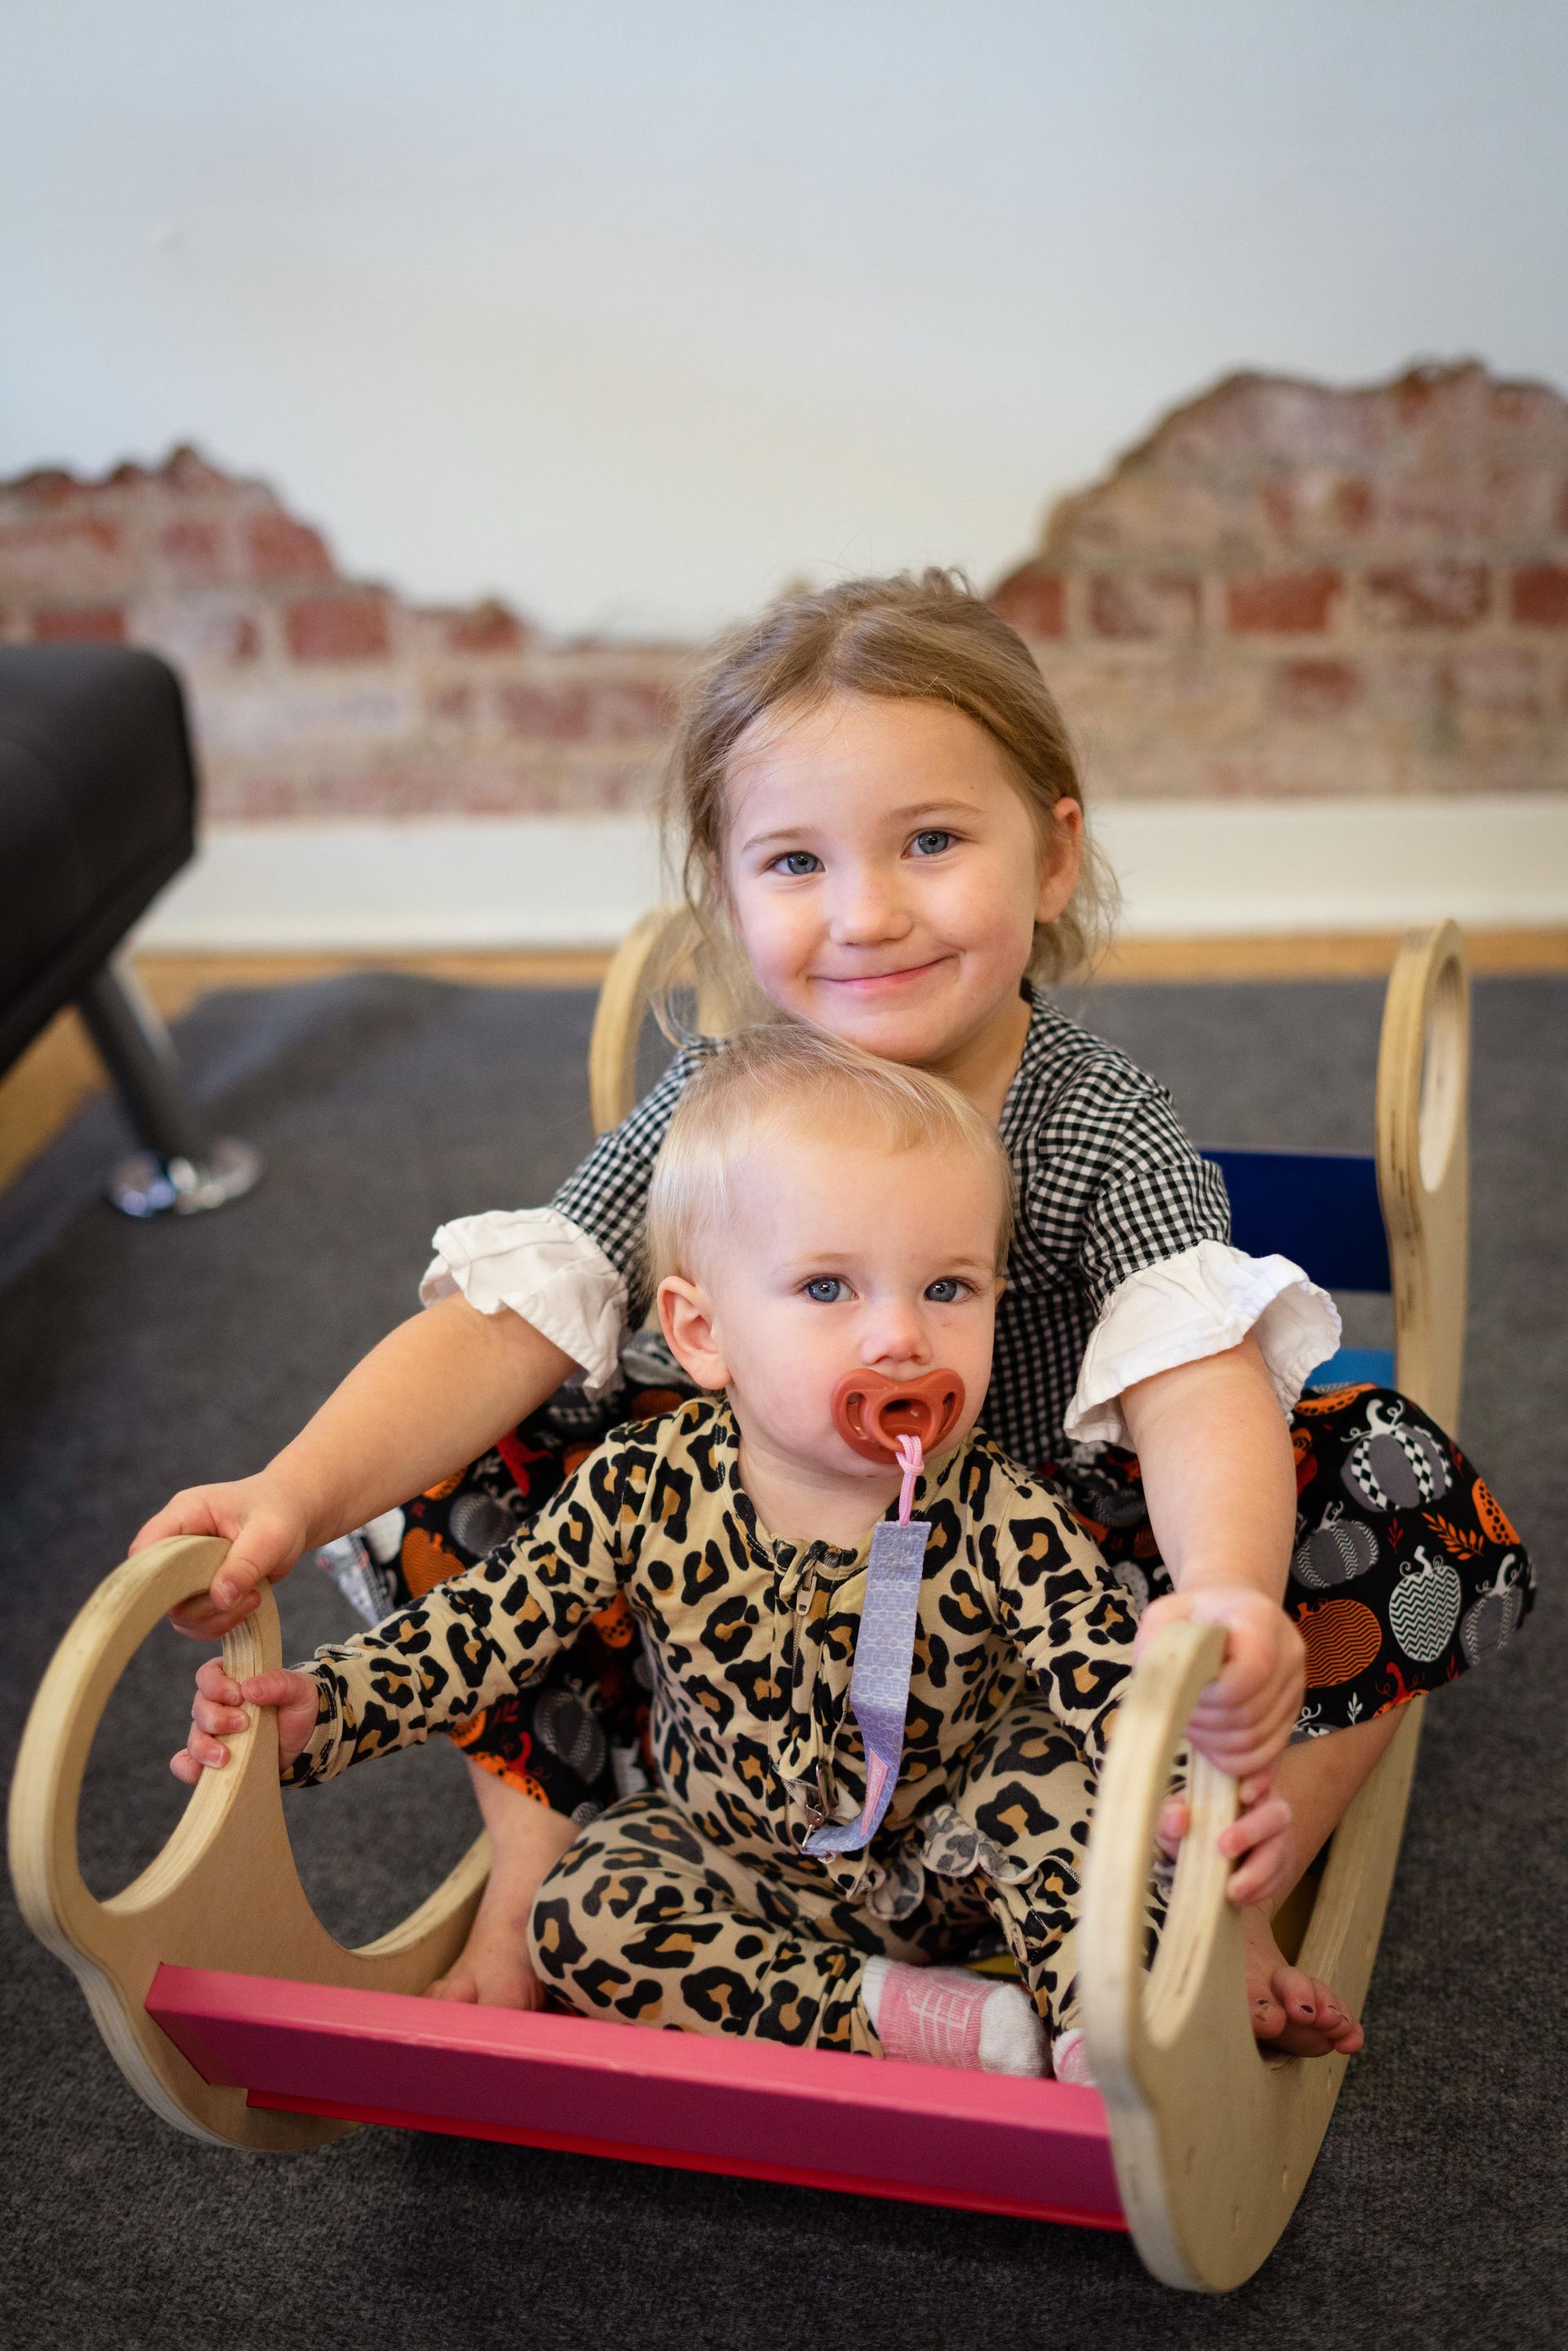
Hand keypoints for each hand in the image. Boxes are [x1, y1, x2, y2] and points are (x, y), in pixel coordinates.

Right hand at [131, 1475, 312, 1638]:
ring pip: (179, 1611)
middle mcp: (179, 1543)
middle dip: (199, 1606)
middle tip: (240, 1596)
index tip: (187, 1597)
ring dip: (214, 1618)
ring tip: (252, 1598)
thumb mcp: (270, 1534)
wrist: (294, 1513)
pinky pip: (196, 1619)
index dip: (154, 1577)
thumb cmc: (280, 1512)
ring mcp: (187, 1569)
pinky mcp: (200, 1588)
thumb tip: (219, 1599)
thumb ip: (244, 1563)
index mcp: (185, 1514)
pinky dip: (219, 1623)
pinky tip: (248, 1605)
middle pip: (160, 1589)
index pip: (146, 1549)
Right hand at [170, 1658, 320, 1784]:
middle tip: (242, 1725)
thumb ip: (278, 1683)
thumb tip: (249, 1689)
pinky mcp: (212, 1759)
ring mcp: (212, 1734)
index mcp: (232, 1680)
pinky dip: (188, 1768)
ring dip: (204, 1747)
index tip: (237, 1696)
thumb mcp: (298, 1690)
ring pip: (194, 1738)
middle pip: (200, 1708)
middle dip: (216, 1718)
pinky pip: (186, 1764)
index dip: (216, 1685)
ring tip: (224, 1757)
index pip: (208, 1675)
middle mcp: (216, 1705)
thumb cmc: (297, 1707)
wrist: (305, 1741)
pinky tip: (200, 1773)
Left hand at [1134, 1586, 1304, 1783]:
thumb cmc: (1196, 1615)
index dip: (1214, 1694)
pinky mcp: (1291, 1713)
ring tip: (1193, 1728)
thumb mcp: (1167, 1613)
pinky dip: (1239, 1764)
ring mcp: (1294, 1687)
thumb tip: (1153, 1683)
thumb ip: (1155, 1641)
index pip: (1251, 1672)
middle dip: (1207, 1725)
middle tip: (1180, 1716)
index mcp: (1260, 1621)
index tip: (1188, 1690)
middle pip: (1250, 1715)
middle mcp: (1288, 1655)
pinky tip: (1213, 1755)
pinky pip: (1270, 1754)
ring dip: (1217, 1746)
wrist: (1231, 1613)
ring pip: (1258, 1741)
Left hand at [1159, 1771, 1297, 1909]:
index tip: (1243, 1795)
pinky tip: (1240, 1899)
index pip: (1259, 1775)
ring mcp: (1279, 1839)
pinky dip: (1260, 1891)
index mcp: (1243, 1786)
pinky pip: (1278, 1879)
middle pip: (1275, 1814)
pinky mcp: (1281, 1867)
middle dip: (1250, 1831)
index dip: (1257, 1781)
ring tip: (1232, 1890)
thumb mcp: (1174, 1818)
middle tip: (1223, 1848)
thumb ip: (1170, 1815)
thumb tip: (1178, 1818)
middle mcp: (1268, 1808)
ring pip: (1279, 1851)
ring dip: (1257, 1873)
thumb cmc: (1192, 1826)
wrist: (1204, 1858)